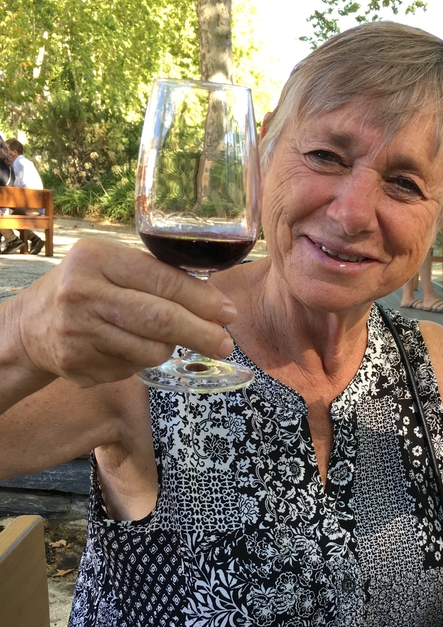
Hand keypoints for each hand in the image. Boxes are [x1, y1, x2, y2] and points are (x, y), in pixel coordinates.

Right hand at [13, 238, 236, 387]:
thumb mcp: (109, 265)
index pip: (163, 279)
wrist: (30, 326)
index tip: (227, 313)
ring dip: (171, 349)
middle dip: (202, 333)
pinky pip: (131, 368)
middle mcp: (83, 293)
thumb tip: (213, 300)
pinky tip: (131, 349)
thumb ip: (153, 274)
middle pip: (160, 319)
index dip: (202, 299)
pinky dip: (142, 361)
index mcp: (96, 258)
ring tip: (173, 342)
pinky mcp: (77, 364)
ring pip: (150, 349)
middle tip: (226, 344)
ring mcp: (78, 332)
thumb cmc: (85, 289)